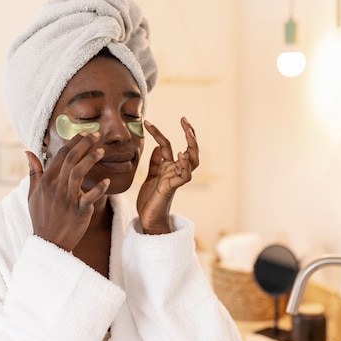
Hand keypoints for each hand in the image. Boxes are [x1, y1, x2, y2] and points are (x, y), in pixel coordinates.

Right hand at [25, 132, 109, 250]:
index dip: (73, 143)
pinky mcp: (79, 212)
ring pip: (79, 174)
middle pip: (71, 160)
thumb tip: (28, 152)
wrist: (48, 243)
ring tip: (102, 151)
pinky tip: (106, 181)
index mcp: (46, 182)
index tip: (83, 134)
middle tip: (96, 135)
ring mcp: (67, 199)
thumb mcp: (32, 194)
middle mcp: (55, 188)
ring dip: (91, 160)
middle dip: (84, 144)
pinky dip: (99, 189)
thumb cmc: (41, 217)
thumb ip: (33, 172)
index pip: (60, 156)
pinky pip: (90, 198)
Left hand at [136, 117, 198, 233]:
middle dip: (189, 134)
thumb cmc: (150, 201)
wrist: (149, 220)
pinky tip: (180, 155)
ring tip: (188, 133)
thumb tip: (157, 146)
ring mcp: (176, 179)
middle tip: (184, 120)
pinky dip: (184, 165)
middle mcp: (175, 171)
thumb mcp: (150, 177)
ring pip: (192, 161)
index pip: (167, 144)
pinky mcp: (172, 188)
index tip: (148, 121)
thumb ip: (155, 163)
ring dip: (192, 146)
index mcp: (168, 167)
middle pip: (190, 150)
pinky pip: (184, 176)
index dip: (158, 132)